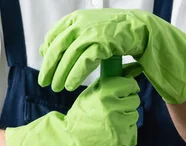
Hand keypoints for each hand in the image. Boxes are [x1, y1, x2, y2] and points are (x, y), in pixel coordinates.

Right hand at [5, 71, 139, 145]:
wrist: (70, 141)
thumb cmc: (80, 117)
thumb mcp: (90, 94)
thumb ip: (108, 82)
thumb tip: (131, 68)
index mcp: (104, 94)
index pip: (129, 84)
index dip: (129, 86)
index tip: (126, 89)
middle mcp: (112, 108)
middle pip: (134, 100)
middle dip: (126, 103)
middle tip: (114, 108)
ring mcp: (118, 125)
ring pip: (134, 115)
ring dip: (126, 117)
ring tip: (111, 121)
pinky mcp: (121, 139)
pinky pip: (132, 131)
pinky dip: (125, 132)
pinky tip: (112, 132)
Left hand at [39, 9, 185, 103]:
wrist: (142, 30)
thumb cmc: (116, 33)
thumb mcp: (91, 30)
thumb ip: (72, 38)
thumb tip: (47, 49)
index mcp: (77, 18)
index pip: (55, 35)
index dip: (48, 51)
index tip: (45, 66)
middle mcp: (82, 23)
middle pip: (58, 47)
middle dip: (50, 67)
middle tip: (44, 82)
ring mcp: (91, 32)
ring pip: (69, 56)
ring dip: (61, 74)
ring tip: (57, 88)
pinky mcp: (102, 42)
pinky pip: (84, 61)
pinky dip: (75, 74)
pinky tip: (71, 85)